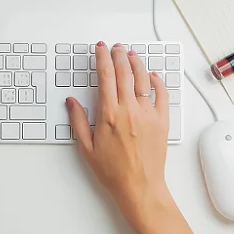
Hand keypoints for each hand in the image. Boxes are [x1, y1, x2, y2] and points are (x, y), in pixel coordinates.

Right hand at [66, 42, 172, 232]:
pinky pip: (162, 94)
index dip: (102, 58)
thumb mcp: (86, 148)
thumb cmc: (113, 172)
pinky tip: (153, 76)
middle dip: (118, 55)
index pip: (105, 77)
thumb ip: (78, 122)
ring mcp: (148, 114)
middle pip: (124, 73)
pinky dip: (157, 82)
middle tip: (115, 47)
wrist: (139, 187)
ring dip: (136, 63)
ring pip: (143, 79)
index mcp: (109, 115)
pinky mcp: (162, 121)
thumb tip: (71, 102)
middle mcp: (129, 110)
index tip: (100, 49)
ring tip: (131, 54)